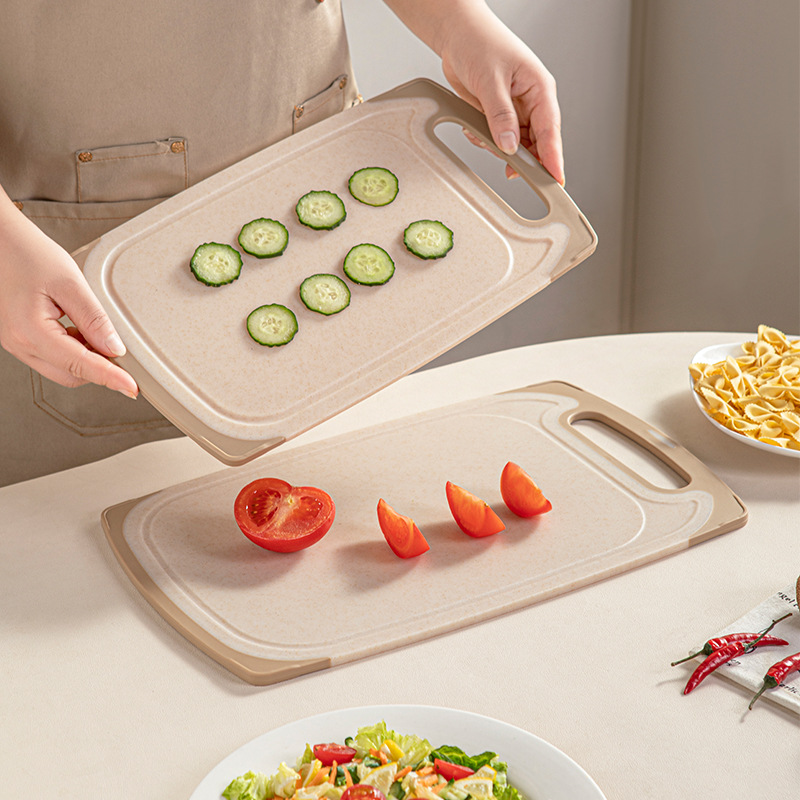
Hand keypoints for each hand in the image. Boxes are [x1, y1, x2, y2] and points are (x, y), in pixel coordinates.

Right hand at [0, 195, 138, 397]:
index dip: (110, 378)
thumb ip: (95, 319)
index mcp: (30, 331)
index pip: (80, 365)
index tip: (132, 387)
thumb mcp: (70, 282)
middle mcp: (19, 343)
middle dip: (99, 368)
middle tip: (120, 351)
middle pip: (72, 375)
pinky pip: (51, 358)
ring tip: (93, 330)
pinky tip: (78, 330)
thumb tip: (115, 349)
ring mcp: (16, 343)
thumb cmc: (27, 254)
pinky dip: (72, 351)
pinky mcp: (18, 339)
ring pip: (62, 370)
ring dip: (85, 359)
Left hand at [438, 8, 563, 183]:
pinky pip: (497, 138)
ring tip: (480, 135)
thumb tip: (509, 146)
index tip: (555, 180)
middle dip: (522, 159)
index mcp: (539, 88)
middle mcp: (530, 101)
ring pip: (515, 144)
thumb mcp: (490, 81)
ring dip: (498, 148)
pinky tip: (474, 130)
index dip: (553, 157)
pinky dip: (486, 141)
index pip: (551, 130)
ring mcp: (514, 109)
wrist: (456, 35)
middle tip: (511, 173)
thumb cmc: (480, 43)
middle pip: (536, 142)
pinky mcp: (498, 114)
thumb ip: (500, 116)